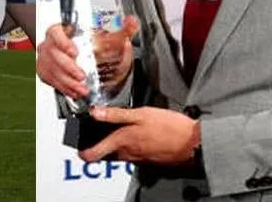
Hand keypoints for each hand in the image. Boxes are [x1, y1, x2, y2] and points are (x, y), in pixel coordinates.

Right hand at [36, 15, 137, 99]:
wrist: (77, 52)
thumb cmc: (88, 42)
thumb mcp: (106, 35)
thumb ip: (122, 29)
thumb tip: (133, 22)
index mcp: (62, 30)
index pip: (56, 32)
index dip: (63, 42)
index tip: (74, 52)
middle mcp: (51, 43)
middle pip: (54, 54)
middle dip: (68, 68)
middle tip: (82, 76)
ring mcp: (46, 58)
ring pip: (52, 70)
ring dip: (67, 82)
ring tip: (81, 88)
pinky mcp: (46, 71)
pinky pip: (52, 81)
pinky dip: (64, 87)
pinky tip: (74, 91)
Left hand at [78, 106, 199, 164]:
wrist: (193, 143)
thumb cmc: (169, 128)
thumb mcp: (140, 114)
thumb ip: (116, 114)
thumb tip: (95, 112)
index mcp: (121, 142)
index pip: (93, 155)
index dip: (82, 150)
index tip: (78, 143)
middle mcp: (127, 154)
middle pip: (105, 153)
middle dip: (100, 143)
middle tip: (98, 129)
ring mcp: (138, 158)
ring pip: (119, 152)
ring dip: (116, 142)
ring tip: (120, 126)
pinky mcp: (148, 158)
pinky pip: (133, 153)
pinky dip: (130, 144)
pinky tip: (139, 132)